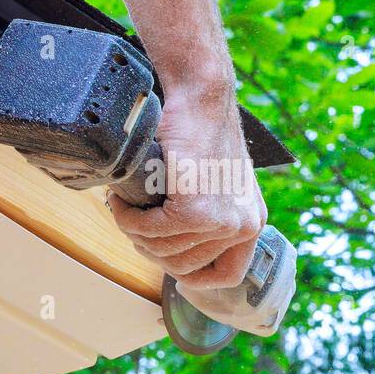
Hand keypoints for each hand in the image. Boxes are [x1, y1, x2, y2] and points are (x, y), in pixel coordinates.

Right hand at [108, 82, 267, 290]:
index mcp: (252, 221)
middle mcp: (244, 226)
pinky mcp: (196, 211)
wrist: (199, 97)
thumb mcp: (216, 180)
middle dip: (151, 250)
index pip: (226, 275)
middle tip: (134, 224)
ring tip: (125, 208)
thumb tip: (175, 244)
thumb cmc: (201, 131)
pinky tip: (122, 202)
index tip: (168, 263)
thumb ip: (209, 212)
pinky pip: (151, 231)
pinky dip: (130, 219)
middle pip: (185, 267)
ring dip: (135, 233)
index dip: (193, 276)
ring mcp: (222, 221)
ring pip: (163, 250)